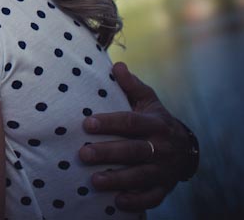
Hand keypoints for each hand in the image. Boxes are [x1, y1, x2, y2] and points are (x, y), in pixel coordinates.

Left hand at [78, 61, 197, 211]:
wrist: (185, 148)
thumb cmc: (155, 120)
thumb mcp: (148, 101)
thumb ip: (132, 86)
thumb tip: (117, 66)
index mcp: (156, 124)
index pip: (131, 122)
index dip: (110, 123)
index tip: (87, 123)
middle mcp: (162, 147)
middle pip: (134, 151)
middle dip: (108, 152)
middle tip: (83, 154)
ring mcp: (164, 170)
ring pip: (141, 176)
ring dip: (118, 180)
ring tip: (94, 181)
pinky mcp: (164, 187)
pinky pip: (152, 198)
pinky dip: (136, 201)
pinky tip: (118, 202)